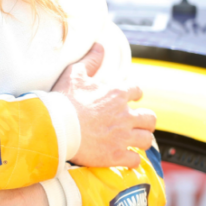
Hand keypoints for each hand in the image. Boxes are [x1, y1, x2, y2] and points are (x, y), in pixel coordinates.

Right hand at [52, 43, 156, 167]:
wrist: (55, 126)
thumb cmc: (64, 100)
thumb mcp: (75, 74)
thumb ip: (91, 60)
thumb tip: (100, 45)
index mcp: (117, 94)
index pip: (138, 91)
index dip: (135, 94)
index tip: (132, 98)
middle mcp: (125, 116)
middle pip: (149, 118)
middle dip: (145, 120)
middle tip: (136, 122)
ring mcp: (122, 137)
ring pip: (146, 140)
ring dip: (140, 139)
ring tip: (132, 140)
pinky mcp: (115, 155)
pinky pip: (134, 160)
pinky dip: (131, 160)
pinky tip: (124, 157)